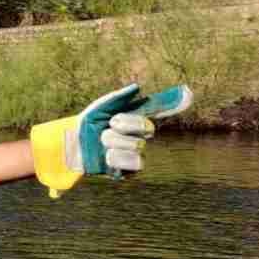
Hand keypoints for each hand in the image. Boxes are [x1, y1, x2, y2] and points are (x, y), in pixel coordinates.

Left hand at [29, 83, 193, 198]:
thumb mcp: (101, 108)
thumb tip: (137, 87)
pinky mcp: (128, 171)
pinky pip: (134, 163)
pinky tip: (106, 157)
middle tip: (110, 123)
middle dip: (125, 123)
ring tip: (103, 143)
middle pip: (146, 127)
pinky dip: (117, 158)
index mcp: (135, 118)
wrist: (71, 144)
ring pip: (138, 146)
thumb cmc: (88, 124)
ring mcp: (135, 153)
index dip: (174, 101)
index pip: (158, 109)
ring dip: (116, 142)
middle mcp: (139, 136)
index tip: (188, 92)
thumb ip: (118, 98)